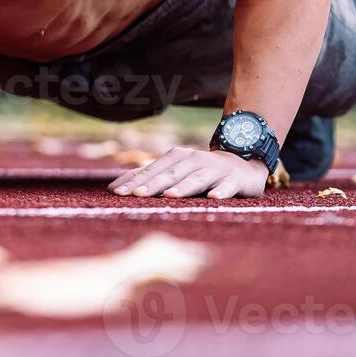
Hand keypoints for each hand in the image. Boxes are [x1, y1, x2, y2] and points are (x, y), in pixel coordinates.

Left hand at [109, 146, 267, 198]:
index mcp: (176, 158)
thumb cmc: (200, 172)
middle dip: (152, 185)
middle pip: (170, 174)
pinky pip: (227, 186)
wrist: (242, 164)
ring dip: (183, 187)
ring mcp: (215, 169)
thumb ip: (149, 178)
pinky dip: (221, 191)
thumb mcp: (175, 172)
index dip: (133, 181)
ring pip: (197, 179)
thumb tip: (113, 187)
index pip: (151, 170)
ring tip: (170, 196)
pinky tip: (214, 198)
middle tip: (135, 196)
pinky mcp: (234, 179)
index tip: (115, 193)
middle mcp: (193, 160)